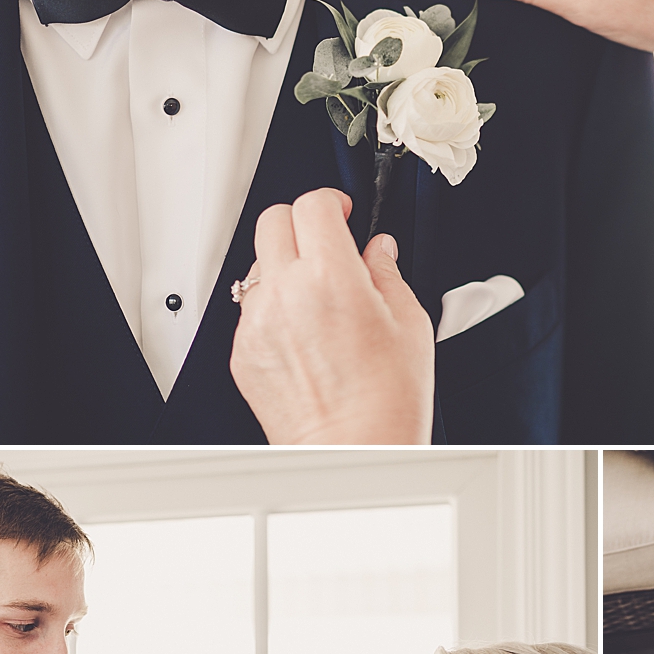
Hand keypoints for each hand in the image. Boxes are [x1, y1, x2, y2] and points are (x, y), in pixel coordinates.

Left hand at [229, 188, 434, 443]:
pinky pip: (251, 311)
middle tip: (325, 241)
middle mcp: (286, 294)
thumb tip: (378, 251)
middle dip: (300, 222)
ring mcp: (258, 324)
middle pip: (273, 221)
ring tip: (317, 296)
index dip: (331, 202)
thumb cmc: (387, 402)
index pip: (313, 205)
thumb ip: (388, 274)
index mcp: (330, 278)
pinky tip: (303, 333)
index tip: (342, 212)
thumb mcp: (409, 324)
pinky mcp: (243, 352)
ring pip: (258, 266)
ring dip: (284, 266)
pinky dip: (274, 309)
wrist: (353, 451)